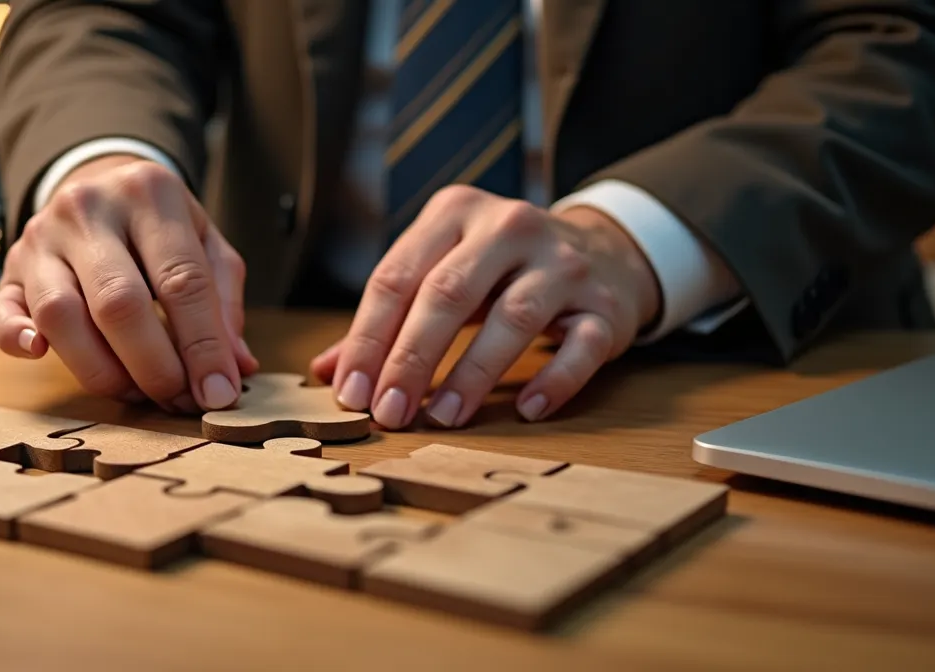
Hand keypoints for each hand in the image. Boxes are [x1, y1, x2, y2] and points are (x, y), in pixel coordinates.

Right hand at [0, 155, 258, 411]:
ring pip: (60, 314)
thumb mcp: (206, 242)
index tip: (219, 392)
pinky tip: (39, 355)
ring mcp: (41, 238)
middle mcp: (88, 209)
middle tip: (179, 400)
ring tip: (136, 392)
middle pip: (119, 303)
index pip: (182, 280)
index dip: (204, 346)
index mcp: (150, 194)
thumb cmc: (160, 225)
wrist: (96, 180)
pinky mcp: (9, 269)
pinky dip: (15, 338)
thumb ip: (223, 301)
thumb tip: (237, 367)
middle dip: (154, 366)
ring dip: (102, 370)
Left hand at [310, 185, 659, 428]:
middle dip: (412, 358)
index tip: (350, 393)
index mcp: (455, 213)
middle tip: (387, 412)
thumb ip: (388, 318)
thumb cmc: (501, 271)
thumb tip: (329, 372)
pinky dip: (554, 380)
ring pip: (513, 317)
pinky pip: (581, 346)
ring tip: (443, 418)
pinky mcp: (605, 304)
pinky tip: (527, 410)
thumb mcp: (443, 272)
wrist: (603, 252)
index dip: (368, 337)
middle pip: (448, 293)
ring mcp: (562, 264)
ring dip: (473, 373)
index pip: (397, 276)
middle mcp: (509, 227)